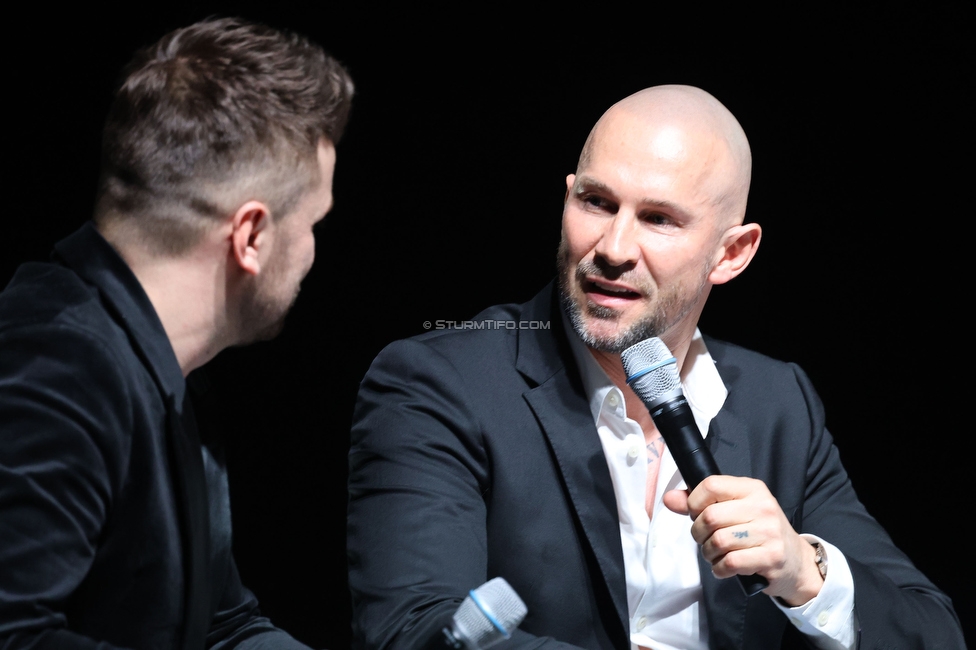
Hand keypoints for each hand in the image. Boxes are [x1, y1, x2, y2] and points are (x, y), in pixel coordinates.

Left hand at [662, 475, 823, 605]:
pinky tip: (725, 567)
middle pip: (710, 516)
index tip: (697, 515)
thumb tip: (669, 499)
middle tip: (706, 539)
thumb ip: (700, 503)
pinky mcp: (771, 557)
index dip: (694, 503)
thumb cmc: (759, 531)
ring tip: (716, 554)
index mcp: (752, 488)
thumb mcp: (734, 509)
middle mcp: (762, 506)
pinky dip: (719, 569)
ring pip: (718, 541)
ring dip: (708, 553)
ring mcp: (769, 532)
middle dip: (698, 533)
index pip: (710, 485)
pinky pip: (730, 562)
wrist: (797, 561)